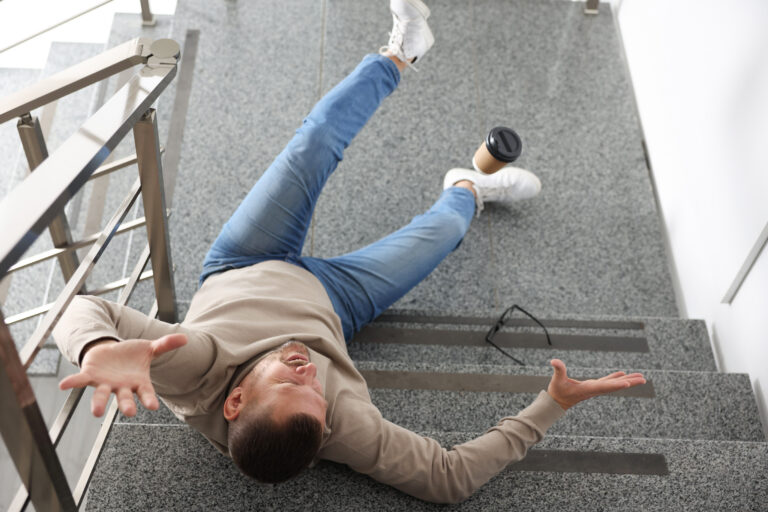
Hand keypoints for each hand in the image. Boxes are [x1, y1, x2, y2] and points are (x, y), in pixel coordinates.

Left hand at [59, 334, 186, 416]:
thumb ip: (166, 344)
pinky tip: (64, 384)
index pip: (145, 393)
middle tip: (130, 412)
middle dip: (126, 405)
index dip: (148, 399)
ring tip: (96, 412)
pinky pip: (80, 380)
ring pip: (101, 395)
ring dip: (99, 403)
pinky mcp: (90, 376)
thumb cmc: (131, 355)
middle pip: (124, 398)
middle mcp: (121, 386)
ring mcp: (105, 383)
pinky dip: (72, 382)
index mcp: (137, 382)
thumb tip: (185, 338)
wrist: (110, 352)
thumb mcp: (149, 349)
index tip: (153, 407)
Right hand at [546, 359, 645, 410]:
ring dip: (628, 380)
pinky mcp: (593, 386)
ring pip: (614, 384)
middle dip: (630, 382)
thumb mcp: (557, 381)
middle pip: (616, 386)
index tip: (629, 383)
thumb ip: (558, 370)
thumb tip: (554, 361)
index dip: (616, 384)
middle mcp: (595, 389)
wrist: (556, 403)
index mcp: (588, 388)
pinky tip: (623, 374)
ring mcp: (595, 388)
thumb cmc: (557, 392)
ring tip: (641, 377)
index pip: (605, 386)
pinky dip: (616, 377)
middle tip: (644, 379)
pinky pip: (608, 381)